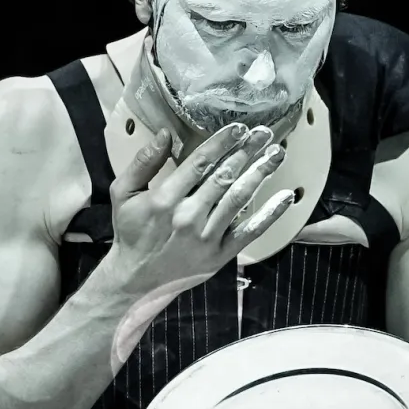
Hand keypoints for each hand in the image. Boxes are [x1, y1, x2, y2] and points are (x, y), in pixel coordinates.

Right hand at [103, 122, 290, 307]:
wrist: (136, 280)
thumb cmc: (131, 232)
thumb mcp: (123, 193)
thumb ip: (143, 162)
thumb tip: (163, 133)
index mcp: (164, 198)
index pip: (199, 163)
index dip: (222, 143)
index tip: (240, 128)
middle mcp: (188, 216)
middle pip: (224, 177)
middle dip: (247, 152)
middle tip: (266, 133)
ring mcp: (207, 237)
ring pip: (239, 199)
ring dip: (261, 174)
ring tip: (277, 154)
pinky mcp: (220, 254)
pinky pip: (249, 231)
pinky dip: (270, 214)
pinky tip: (285, 197)